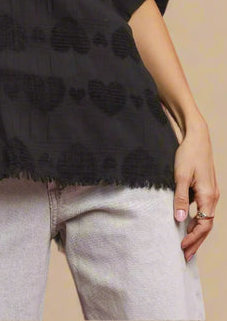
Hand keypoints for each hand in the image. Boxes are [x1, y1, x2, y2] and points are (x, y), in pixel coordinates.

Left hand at [173, 119, 218, 261]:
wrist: (197, 137)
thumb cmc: (188, 154)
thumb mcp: (181, 176)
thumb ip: (180, 198)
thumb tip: (178, 219)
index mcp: (208, 196)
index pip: (203, 225)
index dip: (193, 238)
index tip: (181, 248)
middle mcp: (213, 197)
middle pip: (206, 226)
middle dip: (196, 241)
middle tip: (184, 255)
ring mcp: (211, 193)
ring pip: (205, 219)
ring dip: (196, 233)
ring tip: (186, 245)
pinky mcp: (206, 188)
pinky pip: (203, 210)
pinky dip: (196, 221)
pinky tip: (186, 224)